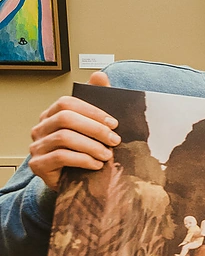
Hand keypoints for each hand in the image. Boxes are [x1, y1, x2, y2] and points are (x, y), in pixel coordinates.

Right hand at [28, 72, 119, 190]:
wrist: (76, 179)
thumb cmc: (85, 150)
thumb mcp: (94, 125)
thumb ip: (97, 100)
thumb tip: (98, 75)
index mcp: (52, 114)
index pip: (67, 102)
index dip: (93, 111)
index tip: (114, 123)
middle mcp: (40, 128)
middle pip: (66, 118)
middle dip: (95, 129)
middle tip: (115, 140)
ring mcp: (36, 146)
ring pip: (64, 138)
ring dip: (92, 146)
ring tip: (108, 155)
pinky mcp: (38, 165)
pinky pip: (60, 157)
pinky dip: (83, 159)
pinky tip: (97, 164)